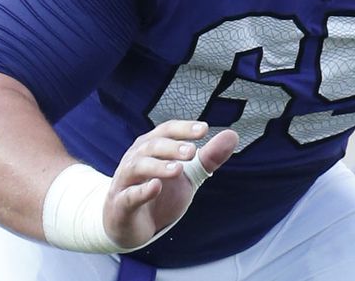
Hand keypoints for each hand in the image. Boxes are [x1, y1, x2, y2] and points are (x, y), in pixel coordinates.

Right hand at [102, 120, 238, 249]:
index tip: (204, 129)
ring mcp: (126, 180)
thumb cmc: (160, 193)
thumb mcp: (187, 176)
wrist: (129, 224)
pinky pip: (129, 195)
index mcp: (151, 146)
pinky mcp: (121, 204)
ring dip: (158, 166)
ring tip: (178, 169)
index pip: (166, 130)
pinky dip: (142, 190)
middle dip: (172, 147)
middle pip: (152, 146)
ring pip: (138, 166)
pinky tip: (155, 187)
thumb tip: (233, 135)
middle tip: (192, 151)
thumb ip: (208, 157)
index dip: (183, 129)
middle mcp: (136, 158)